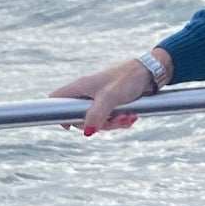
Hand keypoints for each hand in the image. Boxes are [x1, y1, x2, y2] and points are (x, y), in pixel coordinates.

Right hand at [49, 53, 165, 135]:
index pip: (56, 99)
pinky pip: (110, 119)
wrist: (148, 73)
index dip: (59, 114)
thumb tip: (87, 132)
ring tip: (129, 116)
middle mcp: (87, 93)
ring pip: (98, 121)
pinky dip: (120, 121)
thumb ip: (97, 115)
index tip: (70, 126)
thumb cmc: (126, 79)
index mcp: (80, 87)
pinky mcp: (111, 103)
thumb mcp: (110, 98)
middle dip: (98, 124)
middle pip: (80, 117)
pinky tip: (131, 116)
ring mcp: (99, 99)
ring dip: (114, 123)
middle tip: (114, 120)